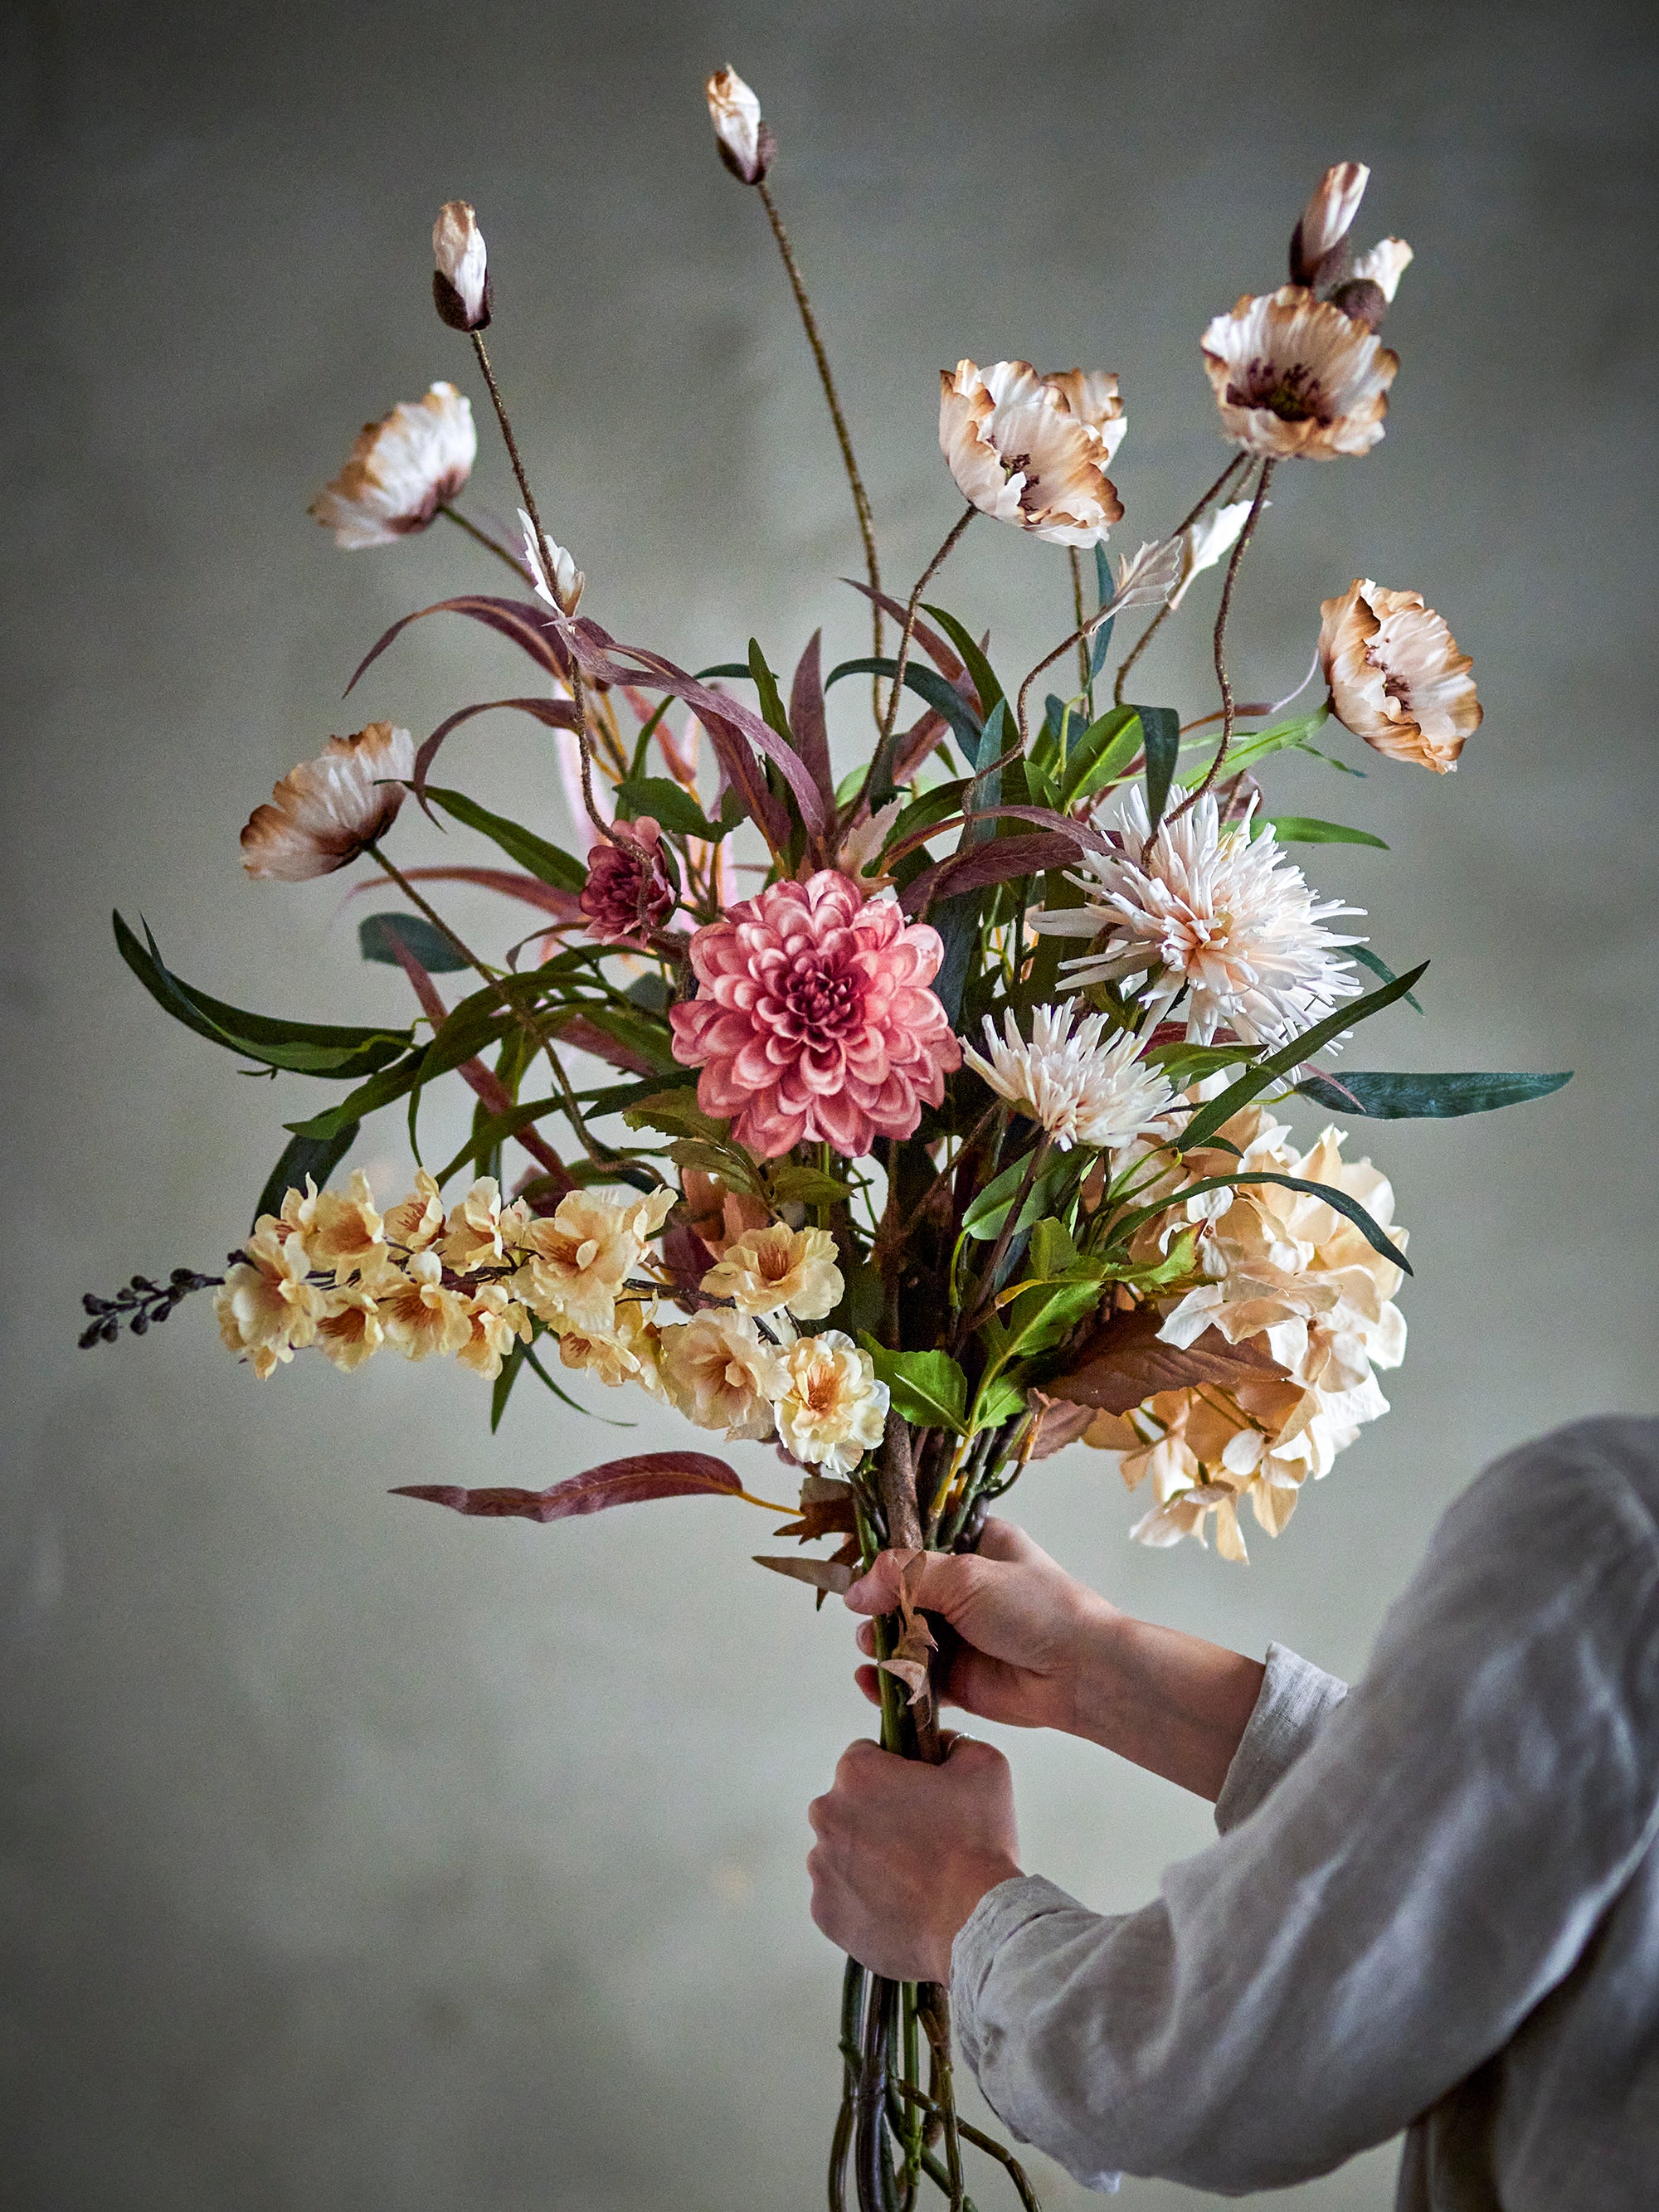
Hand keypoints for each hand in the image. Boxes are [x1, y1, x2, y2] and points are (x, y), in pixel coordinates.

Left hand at [807, 1734, 1021, 1982]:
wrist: (973, 1925)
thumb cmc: (977, 1845)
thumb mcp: (984, 1766)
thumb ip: (953, 1741)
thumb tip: (940, 1744)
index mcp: (856, 1774)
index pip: (865, 1757)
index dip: (896, 1772)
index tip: (918, 1793)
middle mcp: (827, 1815)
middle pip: (849, 1805)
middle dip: (879, 1816)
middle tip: (922, 1839)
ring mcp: (822, 1868)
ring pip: (843, 1852)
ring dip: (869, 1859)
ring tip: (914, 1878)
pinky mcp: (825, 1913)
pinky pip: (841, 1897)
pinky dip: (864, 1899)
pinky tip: (900, 1905)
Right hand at [846, 1518, 1267, 1800]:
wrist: (1080, 1674)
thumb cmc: (1035, 1608)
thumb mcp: (968, 1575)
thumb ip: (907, 1576)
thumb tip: (854, 1590)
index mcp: (976, 1544)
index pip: (920, 1537)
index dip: (888, 1549)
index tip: (858, 1561)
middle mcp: (965, 1587)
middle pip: (903, 1589)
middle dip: (879, 1603)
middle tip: (866, 1615)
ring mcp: (959, 1634)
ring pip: (903, 1634)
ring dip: (881, 1642)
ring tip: (873, 1648)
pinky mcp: (956, 1678)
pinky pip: (912, 1677)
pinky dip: (889, 1680)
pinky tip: (871, 1680)